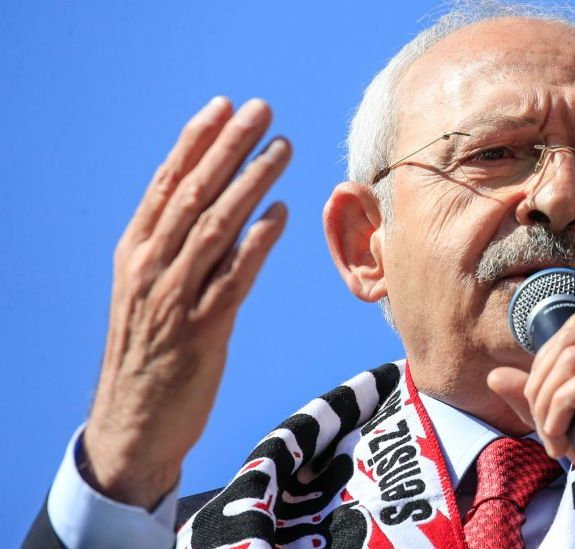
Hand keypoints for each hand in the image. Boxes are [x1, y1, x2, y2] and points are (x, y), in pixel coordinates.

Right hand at [83, 97, 290, 507]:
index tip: (223, 106)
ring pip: (216, 227)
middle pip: (193, 194)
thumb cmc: (147, 354)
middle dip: (228, 147)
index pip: (167, 184)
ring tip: (281, 149)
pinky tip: (279, 214)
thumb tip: (213, 205)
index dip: (197, 142)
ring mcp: (175, 299)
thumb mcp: (147, 292)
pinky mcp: (202, 331)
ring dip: (250, 183)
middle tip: (261, 109)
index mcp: (135, 253)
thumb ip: (174, 250)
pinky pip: (233, 278)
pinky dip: (256, 243)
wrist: (133, 425)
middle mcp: (151, 268)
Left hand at [488, 313, 574, 547]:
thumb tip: (497, 376)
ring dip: (549, 400)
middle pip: (572, 337)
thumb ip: (544, 402)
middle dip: (540, 381)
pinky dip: (563, 406)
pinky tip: (561, 438)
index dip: (545, 362)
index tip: (542, 410)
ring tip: (552, 438)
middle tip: (542, 428)